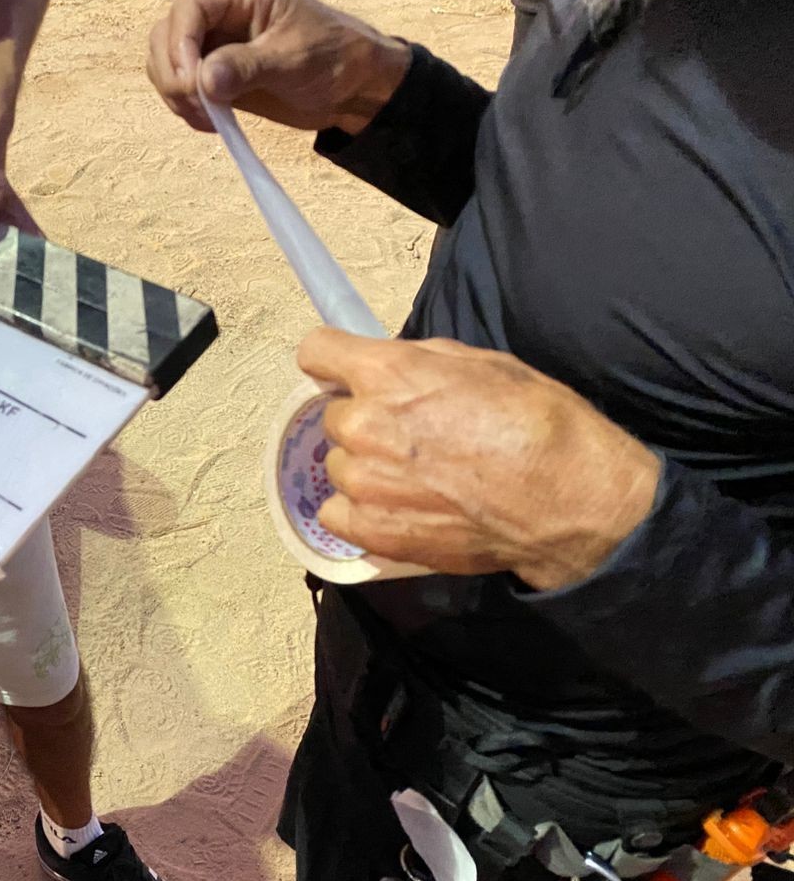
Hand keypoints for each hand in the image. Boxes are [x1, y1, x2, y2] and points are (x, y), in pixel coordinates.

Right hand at [146, 0, 411, 135]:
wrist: (356, 88)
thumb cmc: (335, 58)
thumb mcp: (293, 60)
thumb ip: (246, 67)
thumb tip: (202, 79)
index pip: (189, 8)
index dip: (179, 43)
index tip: (190, 80)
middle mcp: (222, 14)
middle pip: (167, 34)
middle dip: (173, 72)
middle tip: (197, 105)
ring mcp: (216, 45)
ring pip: (167, 62)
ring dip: (175, 93)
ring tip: (207, 117)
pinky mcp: (216, 75)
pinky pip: (181, 88)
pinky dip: (186, 107)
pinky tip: (212, 122)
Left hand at [296, 329, 661, 590]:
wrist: (565, 498)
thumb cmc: (535, 422)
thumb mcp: (482, 363)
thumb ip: (419, 362)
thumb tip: (387, 366)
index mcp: (385, 374)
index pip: (317, 351)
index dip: (333, 360)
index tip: (348, 373)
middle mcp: (361, 424)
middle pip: (335, 415)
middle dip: (365, 419)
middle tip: (410, 435)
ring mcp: (361, 482)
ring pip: (339, 464)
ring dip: (366, 467)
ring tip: (416, 478)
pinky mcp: (369, 529)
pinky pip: (336, 513)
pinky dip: (360, 511)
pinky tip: (399, 508)